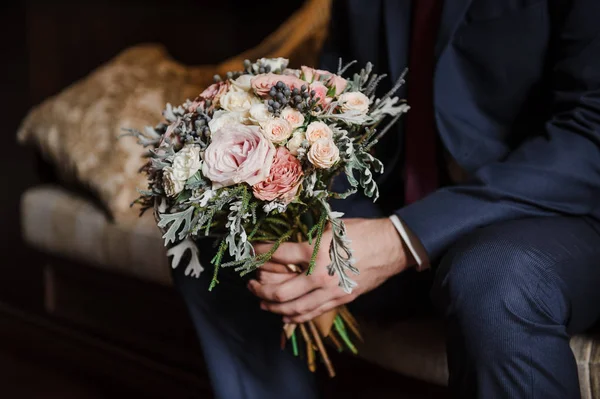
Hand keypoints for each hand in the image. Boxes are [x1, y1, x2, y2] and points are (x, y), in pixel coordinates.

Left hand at [248, 218, 413, 322]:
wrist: (391, 247)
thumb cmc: (361, 232)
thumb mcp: (331, 227)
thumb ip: (310, 238)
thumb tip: (291, 243)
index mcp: (315, 252)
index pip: (278, 255)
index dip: (261, 254)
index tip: (252, 253)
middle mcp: (319, 275)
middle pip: (280, 291)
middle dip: (260, 289)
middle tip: (250, 285)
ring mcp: (331, 292)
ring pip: (294, 308)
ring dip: (274, 307)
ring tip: (262, 303)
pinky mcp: (341, 300)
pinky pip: (313, 313)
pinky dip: (296, 317)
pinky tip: (285, 316)